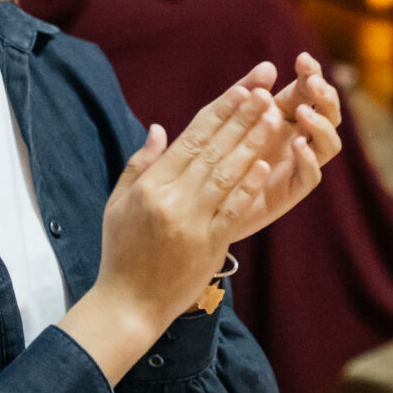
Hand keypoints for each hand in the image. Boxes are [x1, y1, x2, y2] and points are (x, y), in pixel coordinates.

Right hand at [95, 80, 302, 326]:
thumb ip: (139, 165)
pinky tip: (266, 164)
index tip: (242, 88)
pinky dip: (249, 186)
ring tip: (274, 117)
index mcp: (150, 186)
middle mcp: (172, 200)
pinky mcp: (209, 245)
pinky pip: (233, 210)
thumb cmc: (122, 252)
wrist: (129, 305)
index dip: (219, 111)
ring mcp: (192, 223)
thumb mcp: (118, 204)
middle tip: (266, 90)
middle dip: (241, 117)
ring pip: (226, 174)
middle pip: (212, 149)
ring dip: (252, 143)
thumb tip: (159, 128)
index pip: (190, 138)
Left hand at [224, 54, 341, 233]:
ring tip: (303, 113)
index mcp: (287, 115)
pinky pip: (312, 175)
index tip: (303, 59)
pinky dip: (308, 158)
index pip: (310, 90)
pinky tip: (297, 144)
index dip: (313, 73)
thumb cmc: (217, 151)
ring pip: (329, 144)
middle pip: (328, 114)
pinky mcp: (293, 190)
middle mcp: (300, 137)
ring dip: (321, 126)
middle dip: (324, 96)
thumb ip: (248, 92)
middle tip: (312, 83)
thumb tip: (269, 66)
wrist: (205, 198)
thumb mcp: (229, 116)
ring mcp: (300, 164)